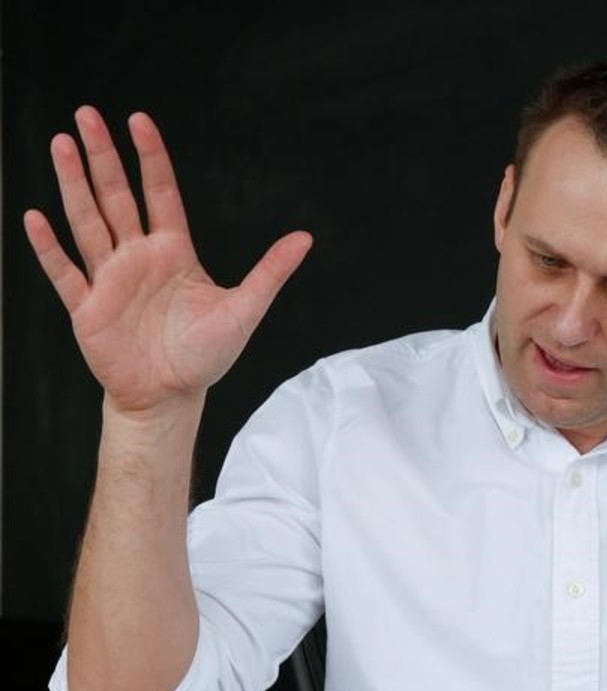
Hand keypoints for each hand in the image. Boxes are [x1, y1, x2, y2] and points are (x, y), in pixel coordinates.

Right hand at [23, 106, 311, 416]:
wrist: (171, 396)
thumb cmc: (206, 354)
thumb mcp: (245, 310)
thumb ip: (270, 272)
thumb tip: (306, 238)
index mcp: (174, 252)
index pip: (160, 193)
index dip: (150, 157)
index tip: (139, 120)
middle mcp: (138, 257)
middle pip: (117, 196)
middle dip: (103, 156)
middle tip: (87, 114)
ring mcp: (108, 279)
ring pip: (87, 222)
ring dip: (73, 184)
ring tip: (61, 144)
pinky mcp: (86, 308)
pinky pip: (64, 272)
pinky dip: (50, 247)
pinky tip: (36, 217)